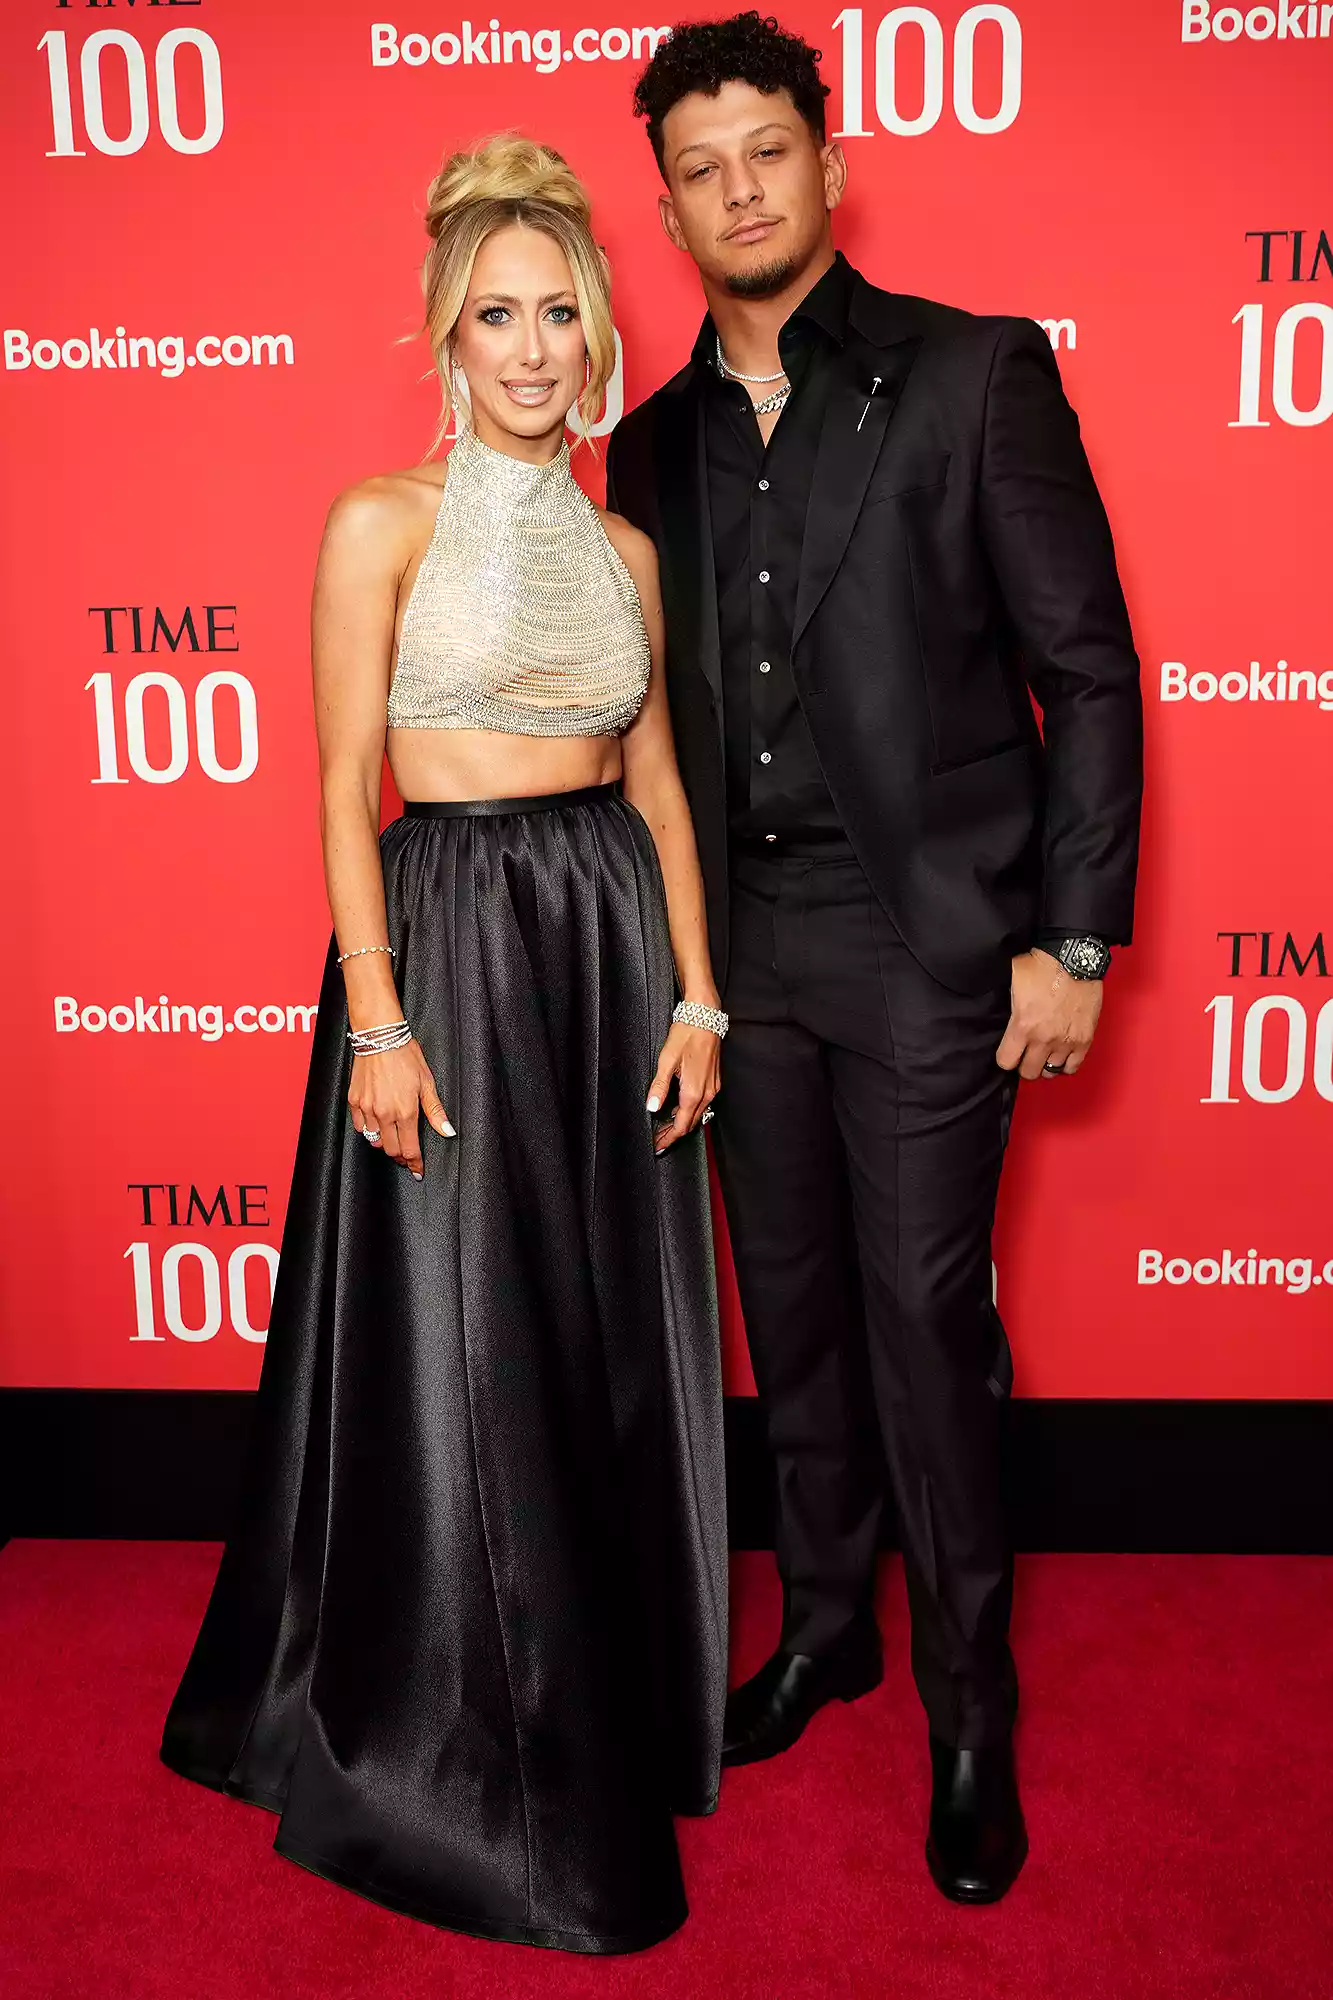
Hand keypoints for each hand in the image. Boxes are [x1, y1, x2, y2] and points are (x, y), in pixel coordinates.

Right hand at [348, 1039, 452, 1175]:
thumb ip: (435, 1111)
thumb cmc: (405, 1055)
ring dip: (385, 1143)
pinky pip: (360, 1126)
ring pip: (373, 1140)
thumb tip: (447, 1131)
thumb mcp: (427, 1082)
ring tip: (393, 1138)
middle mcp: (384, 1113)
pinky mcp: (354, 1101)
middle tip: (407, 1156)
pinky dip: (368, 1130)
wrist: (379, 1037)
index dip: (415, 1163)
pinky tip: (376, 1124)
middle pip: (391, 1149)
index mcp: (405, 1111)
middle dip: (401, 1156)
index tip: (418, 1170)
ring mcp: (367, 1108)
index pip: (409, 1149)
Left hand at [646, 1020, 721, 1153]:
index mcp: (694, 1092)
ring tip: (665, 1127)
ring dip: (682, 1122)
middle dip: (674, 1133)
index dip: (668, 1138)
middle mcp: (707, 1093)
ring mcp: (713, 1088)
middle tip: (658, 1139)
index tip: (658, 1145)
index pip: (681, 1125)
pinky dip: (690, 1111)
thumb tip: (652, 1106)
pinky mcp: (714, 1081)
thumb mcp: (667, 1060)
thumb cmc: (687, 1034)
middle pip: (690, 1123)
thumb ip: (659, 1086)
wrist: (705, 1017)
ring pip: (697, 1115)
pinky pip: (703, 1104)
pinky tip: (679, 1108)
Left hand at [996, 949, 1102, 1080]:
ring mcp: (1066, 1041)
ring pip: (1051, 1072)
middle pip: (1029, 1072)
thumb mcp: (1012, 979)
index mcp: (1023, 1026)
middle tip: (1026, 1054)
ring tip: (1044, 1053)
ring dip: (1045, 1064)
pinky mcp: (1084, 1039)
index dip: (1005, 1058)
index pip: (1006, 1062)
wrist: (1075, 958)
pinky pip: (1073, 1067)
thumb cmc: (1043, 965)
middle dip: (1024, 1064)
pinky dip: (1065, 1064)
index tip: (1008, 1051)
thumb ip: (1005, 1000)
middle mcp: (1044, 1039)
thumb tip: (991, 999)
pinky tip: (1061, 1054)